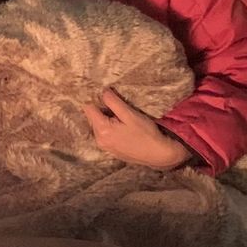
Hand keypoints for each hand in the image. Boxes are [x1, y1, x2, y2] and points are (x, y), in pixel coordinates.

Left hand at [79, 87, 194, 169]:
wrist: (158, 154)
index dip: (95, 99)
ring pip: (98, 125)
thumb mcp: (130, 114)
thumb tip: (102, 92)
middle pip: (92, 117)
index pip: (88, 108)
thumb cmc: (146, 134)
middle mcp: (99, 140)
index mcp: (102, 130)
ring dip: (106, 118)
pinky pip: (104, 134)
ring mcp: (105, 146)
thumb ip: (113, 102)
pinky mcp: (111, 150)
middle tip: (115, 103)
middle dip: (101, 108)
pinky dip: (109, 127)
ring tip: (121, 114)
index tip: (105, 93)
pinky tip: (122, 126)